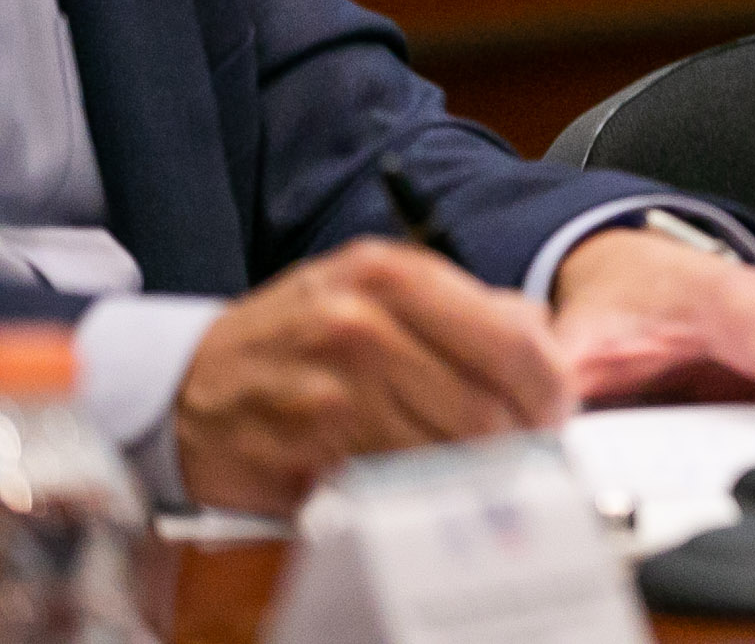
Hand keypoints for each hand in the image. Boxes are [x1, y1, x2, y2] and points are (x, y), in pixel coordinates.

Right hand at [174, 241, 570, 514]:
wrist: (187, 380)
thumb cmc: (300, 336)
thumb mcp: (378, 289)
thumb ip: (468, 310)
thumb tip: (549, 354)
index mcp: (393, 274)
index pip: (514, 341)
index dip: (548, 390)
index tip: (554, 413)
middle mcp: (361, 324)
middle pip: (486, 406)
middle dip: (516, 441)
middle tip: (521, 454)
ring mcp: (329, 390)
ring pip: (445, 452)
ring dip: (466, 473)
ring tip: (464, 468)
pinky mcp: (303, 452)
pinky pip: (391, 485)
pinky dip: (412, 493)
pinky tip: (409, 481)